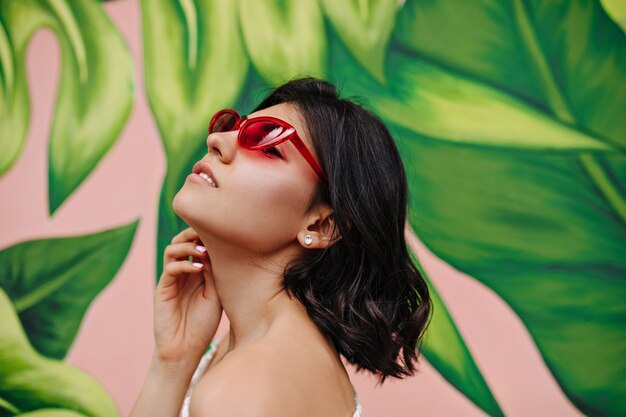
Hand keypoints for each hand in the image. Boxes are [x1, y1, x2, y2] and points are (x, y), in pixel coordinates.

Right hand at [153, 227, 222, 365]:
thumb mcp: (215, 295)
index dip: (206, 236)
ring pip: (172, 250)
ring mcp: (172, 279)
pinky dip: (184, 264)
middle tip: (208, 233)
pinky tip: (198, 268)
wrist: (186, 349)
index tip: (222, 232)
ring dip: (187, 245)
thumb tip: (215, 250)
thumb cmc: (204, 325)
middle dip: (193, 233)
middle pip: (181, 241)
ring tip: (204, 251)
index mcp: (197, 272)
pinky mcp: (163, 289)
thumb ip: (213, 273)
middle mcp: (183, 272)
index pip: (197, 244)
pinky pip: (170, 268)